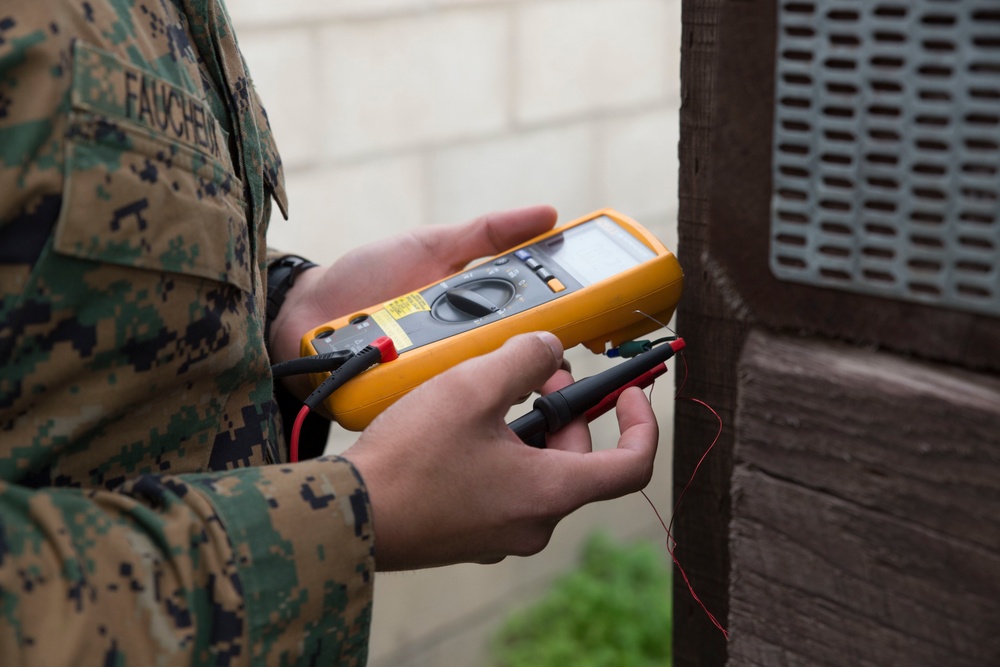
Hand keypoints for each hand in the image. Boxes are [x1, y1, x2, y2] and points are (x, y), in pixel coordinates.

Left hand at [269, 205, 558, 396]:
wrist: (305, 313)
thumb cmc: (369, 277)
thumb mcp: (433, 246)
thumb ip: (488, 233)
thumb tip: (549, 214)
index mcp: (477, 316)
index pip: (533, 322)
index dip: (564, 323)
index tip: (596, 318)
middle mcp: (463, 354)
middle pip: (512, 358)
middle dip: (536, 355)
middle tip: (552, 346)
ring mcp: (437, 381)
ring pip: (479, 384)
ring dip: (490, 375)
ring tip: (494, 359)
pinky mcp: (409, 402)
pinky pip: (436, 402)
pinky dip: (442, 394)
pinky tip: (449, 383)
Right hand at [341, 332, 657, 570]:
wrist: (347, 514)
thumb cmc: (410, 458)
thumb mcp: (473, 388)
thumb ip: (525, 357)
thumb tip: (551, 349)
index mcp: (550, 492)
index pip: (632, 465)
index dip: (642, 422)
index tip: (630, 391)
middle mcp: (534, 522)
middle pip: (577, 459)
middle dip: (563, 410)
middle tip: (532, 373)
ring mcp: (501, 534)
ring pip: (538, 471)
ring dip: (527, 429)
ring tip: (486, 397)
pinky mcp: (470, 535)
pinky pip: (504, 488)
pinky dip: (499, 453)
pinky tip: (458, 429)